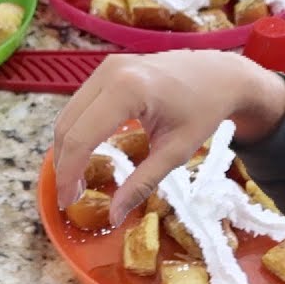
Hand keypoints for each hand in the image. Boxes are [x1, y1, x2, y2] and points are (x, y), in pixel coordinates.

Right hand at [52, 50, 284, 225]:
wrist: (221, 74)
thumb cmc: (204, 111)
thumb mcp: (176, 152)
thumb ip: (142, 183)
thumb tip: (114, 216)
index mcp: (127, 90)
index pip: (81, 138)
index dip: (69, 174)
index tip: (69, 202)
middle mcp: (109, 73)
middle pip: (67, 125)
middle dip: (64, 164)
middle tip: (71, 196)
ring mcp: (106, 67)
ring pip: (68, 113)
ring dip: (67, 148)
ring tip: (77, 178)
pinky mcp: (107, 68)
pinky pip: (80, 104)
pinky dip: (76, 130)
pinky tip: (86, 153)